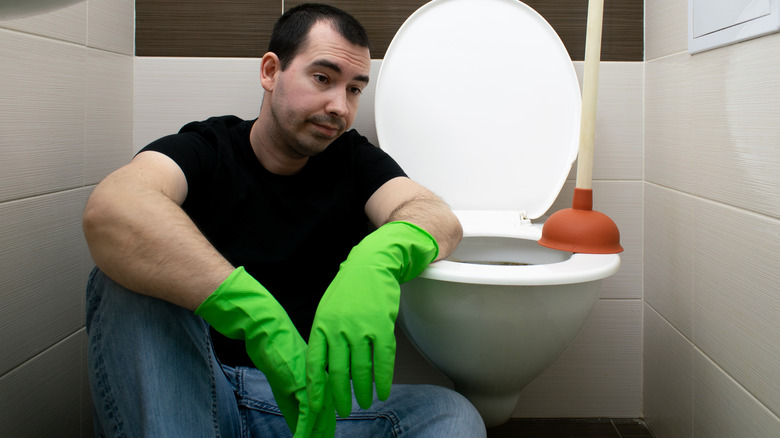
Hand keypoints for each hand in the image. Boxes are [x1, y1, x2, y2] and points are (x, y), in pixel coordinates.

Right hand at [195, 267, 332, 433]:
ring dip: (315, 436)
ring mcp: (313, 382)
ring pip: (320, 418)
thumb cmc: (274, 351)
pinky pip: (306, 414)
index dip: (326, 428)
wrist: (266, 328)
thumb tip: (298, 426)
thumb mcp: (284, 384)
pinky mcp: (301, 383)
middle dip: (323, 435)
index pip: (328, 409)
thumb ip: (293, 404)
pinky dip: (303, 430)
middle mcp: (322, 380)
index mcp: (321, 378)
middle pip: (328, 416)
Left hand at [305, 222, 438, 416]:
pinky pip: (383, 360)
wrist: (371, 264)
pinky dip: (384, 379)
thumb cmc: (349, 288)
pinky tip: (383, 390)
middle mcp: (339, 329)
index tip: (317, 406)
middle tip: (344, 410)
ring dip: (363, 391)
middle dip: (341, 396)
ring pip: (361, 369)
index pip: (316, 364)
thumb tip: (324, 366)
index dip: (316, 388)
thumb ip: (324, 336)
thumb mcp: (327, 310)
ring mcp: (361, 328)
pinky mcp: (382, 326)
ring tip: (365, 403)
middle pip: (338, 372)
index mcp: (322, 325)